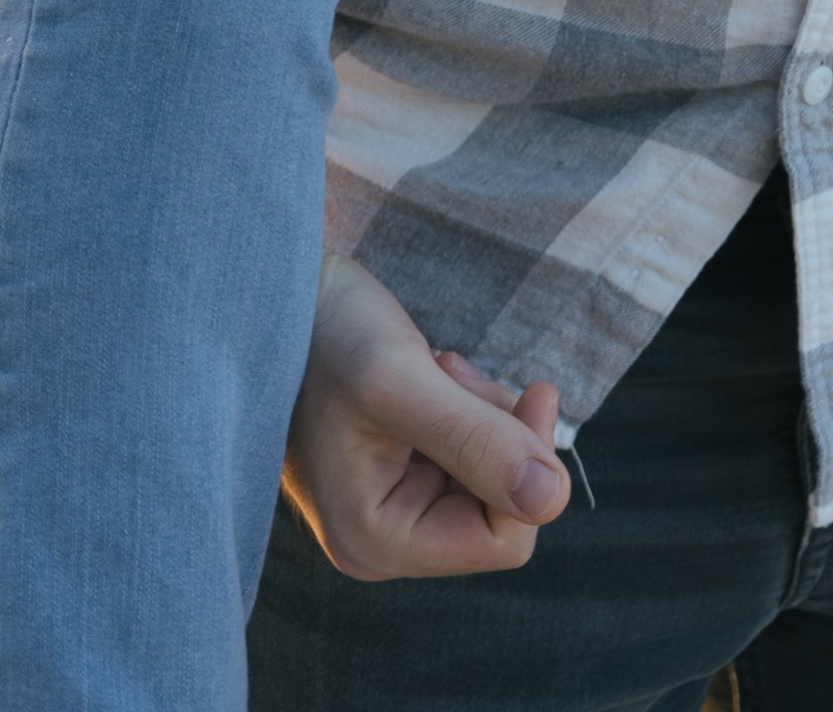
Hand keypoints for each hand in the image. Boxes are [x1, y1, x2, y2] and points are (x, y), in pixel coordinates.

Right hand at [282, 253, 570, 583]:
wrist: (281, 292)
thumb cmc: (326, 333)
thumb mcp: (400, 379)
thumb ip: (476, 440)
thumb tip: (552, 499)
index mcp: (375, 540)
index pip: (503, 539)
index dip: (530, 464)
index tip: (534, 389)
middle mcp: (381, 540)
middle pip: (501, 510)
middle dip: (496, 432)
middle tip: (449, 372)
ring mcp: (390, 506)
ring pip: (492, 475)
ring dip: (481, 411)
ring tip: (432, 366)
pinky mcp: (399, 471)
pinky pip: (471, 453)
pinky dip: (468, 406)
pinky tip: (429, 371)